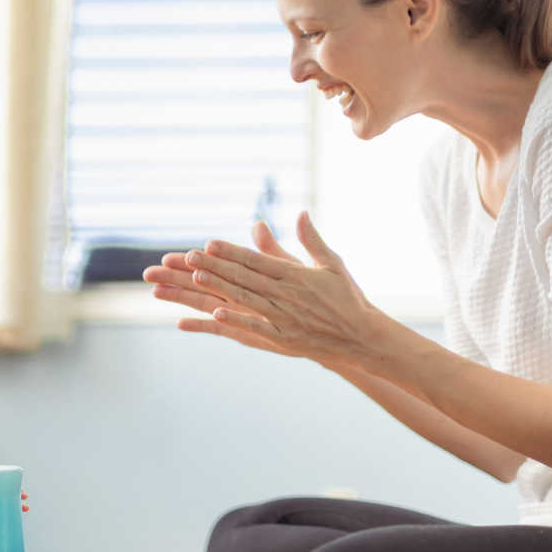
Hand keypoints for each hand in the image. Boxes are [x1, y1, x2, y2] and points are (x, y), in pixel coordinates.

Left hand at [0, 480, 28, 529]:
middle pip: (5, 492)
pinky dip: (8, 513)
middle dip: (16, 493)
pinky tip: (16, 518)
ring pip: (4, 502)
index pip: (0, 483)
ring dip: (15, 504)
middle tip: (25, 497)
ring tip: (26, 508)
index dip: (11, 485)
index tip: (19, 489)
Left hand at [167, 211, 388, 365]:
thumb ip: (312, 239)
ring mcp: (284, 317)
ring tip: (196, 277)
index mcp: (296, 275)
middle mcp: (287, 294)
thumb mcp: (332, 264)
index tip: (209, 243)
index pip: (257, 260)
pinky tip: (217, 315)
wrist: (363, 337)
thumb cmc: (347, 298)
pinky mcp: (284, 339)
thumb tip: (302, 213)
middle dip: (215, 266)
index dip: (231, 251)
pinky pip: (257, 328)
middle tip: (189, 256)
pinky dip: (237, 321)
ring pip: (245, 299)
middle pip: (244, 277)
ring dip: (220, 288)